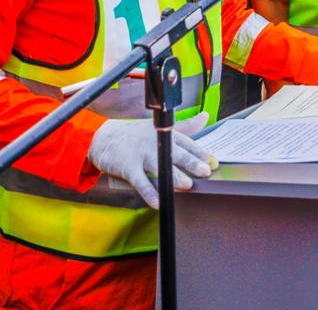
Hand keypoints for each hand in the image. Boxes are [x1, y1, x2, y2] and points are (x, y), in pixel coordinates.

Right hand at [87, 112, 214, 208]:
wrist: (104, 138)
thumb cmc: (136, 135)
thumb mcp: (161, 127)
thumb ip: (185, 126)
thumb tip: (205, 116)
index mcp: (165, 133)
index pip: (186, 142)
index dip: (200, 152)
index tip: (213, 161)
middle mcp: (155, 142)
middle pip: (175, 152)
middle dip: (191, 162)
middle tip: (205, 171)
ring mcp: (141, 154)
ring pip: (160, 165)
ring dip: (173, 175)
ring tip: (186, 184)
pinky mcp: (128, 167)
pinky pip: (140, 181)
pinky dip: (149, 192)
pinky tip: (158, 201)